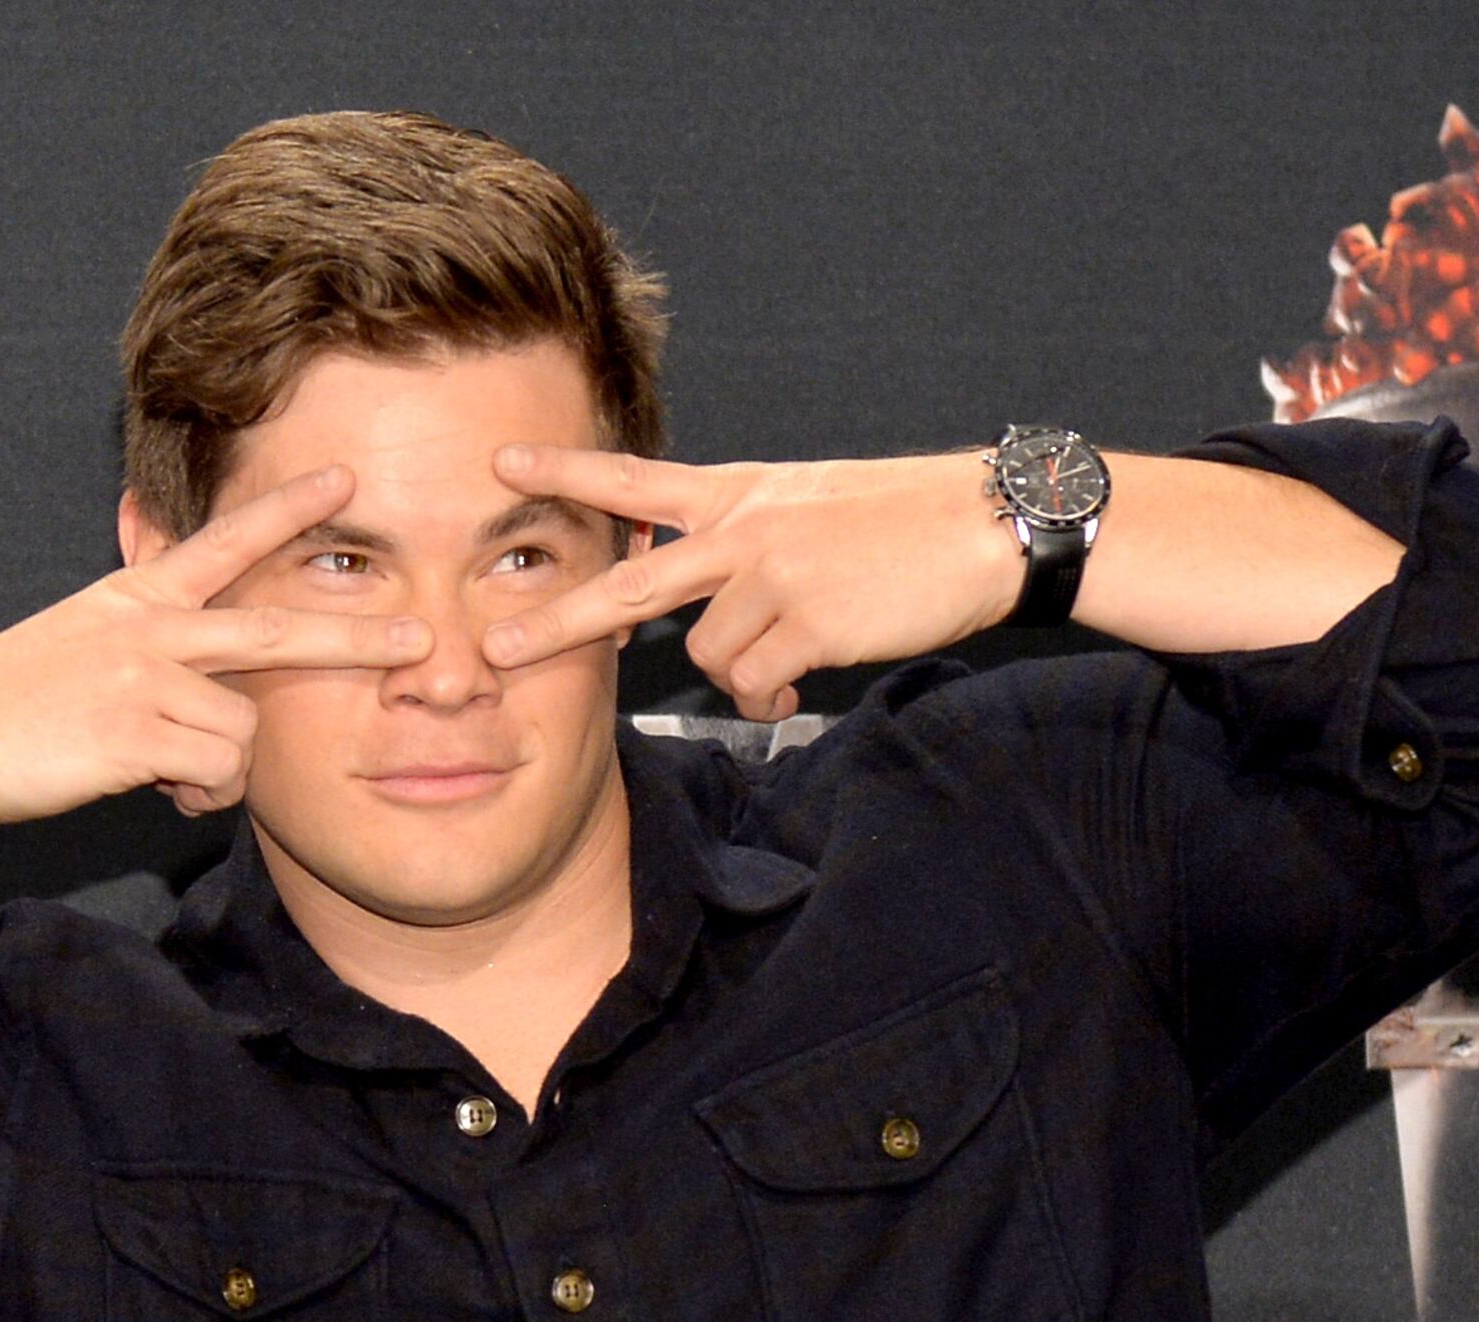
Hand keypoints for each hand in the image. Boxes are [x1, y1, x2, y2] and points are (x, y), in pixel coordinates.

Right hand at [0, 463, 432, 831]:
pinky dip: (199, 797)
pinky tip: (157, 791)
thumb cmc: (7, 706)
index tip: (340, 478)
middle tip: (417, 636)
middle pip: (275, 628)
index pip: (223, 541)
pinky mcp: (134, 733)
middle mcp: (148, 627)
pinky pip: (216, 774)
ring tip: (171, 776)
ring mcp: (142, 678)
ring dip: (222, 770)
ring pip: (244, 729)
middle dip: (354, 635)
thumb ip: (146, 652)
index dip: (284, 509)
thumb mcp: (78, 649)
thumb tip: (205, 704)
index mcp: (135, 598)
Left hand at [477, 446, 1027, 722]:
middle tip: (495, 650)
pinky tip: (800, 686)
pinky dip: (770, 699)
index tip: (501, 464)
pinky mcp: (807, 622)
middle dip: (559, 622)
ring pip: (709, 657)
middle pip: (629, 585)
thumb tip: (710, 620)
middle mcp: (744, 531)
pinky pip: (756, 685)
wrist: (982, 526)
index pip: (636, 479)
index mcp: (740, 493)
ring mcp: (773, 576)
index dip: (566, 471)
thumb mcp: (807, 504)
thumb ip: (746, 542)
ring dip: (739, 679)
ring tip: (781, 673)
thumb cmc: (900, 521)